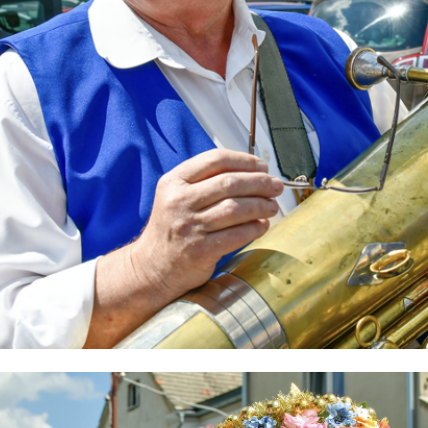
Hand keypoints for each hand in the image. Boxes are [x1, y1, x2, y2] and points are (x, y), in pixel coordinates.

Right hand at [123, 148, 283, 291]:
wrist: (152, 267)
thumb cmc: (173, 229)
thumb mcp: (177, 197)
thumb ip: (207, 182)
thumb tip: (254, 173)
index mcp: (174, 182)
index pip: (215, 160)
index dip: (245, 161)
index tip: (262, 167)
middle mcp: (179, 201)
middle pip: (230, 183)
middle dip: (260, 183)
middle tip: (276, 186)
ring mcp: (189, 226)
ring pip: (236, 208)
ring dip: (262, 205)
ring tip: (272, 206)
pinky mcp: (200, 250)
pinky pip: (238, 234)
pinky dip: (255, 228)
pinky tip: (262, 225)